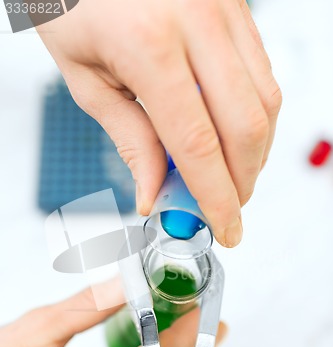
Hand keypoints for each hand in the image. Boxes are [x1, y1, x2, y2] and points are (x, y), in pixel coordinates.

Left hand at [37, 0, 280, 247]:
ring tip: (229, 177)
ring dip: (254, 152)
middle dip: (243, 182)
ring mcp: (224, 8)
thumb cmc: (72, 0)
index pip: (198, 145)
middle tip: (226, 208)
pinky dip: (254, 116)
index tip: (225, 228)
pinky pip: (262, 72)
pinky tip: (233, 135)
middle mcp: (198, 21)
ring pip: (266, 100)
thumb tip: (155, 193)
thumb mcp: (86, 79)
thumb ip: (131, 139)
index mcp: (150, 44)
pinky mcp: (236, 6)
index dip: (216, 197)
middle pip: (246, 127)